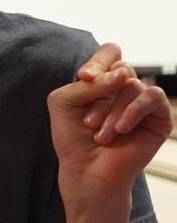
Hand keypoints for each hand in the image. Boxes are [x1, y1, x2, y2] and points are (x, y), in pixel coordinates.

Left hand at [48, 42, 171, 205]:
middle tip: (87, 122)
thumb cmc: (73, 137)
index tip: (84, 77)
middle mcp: (125, 88)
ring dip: (111, 112)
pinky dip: (132, 111)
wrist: (87, 170)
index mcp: (103, 80)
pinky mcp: (159, 116)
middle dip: (99, 93)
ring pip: (132, 85)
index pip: (110, 52)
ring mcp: (142, 101)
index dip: (98, 61)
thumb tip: (124, 74)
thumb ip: (87, 83)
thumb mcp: (64, 101)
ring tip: (101, 135)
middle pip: (120, 66)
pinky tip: (121, 129)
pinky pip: (152, 96)